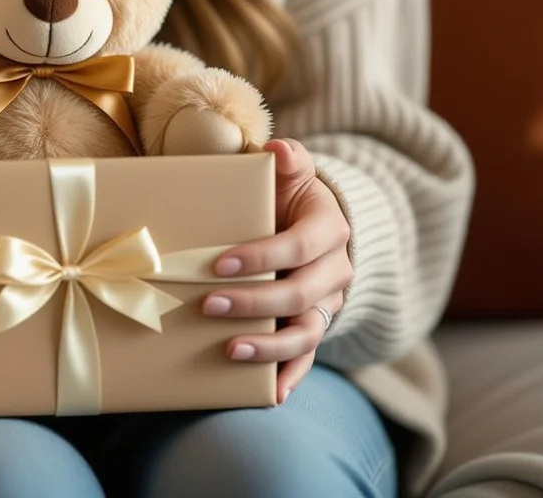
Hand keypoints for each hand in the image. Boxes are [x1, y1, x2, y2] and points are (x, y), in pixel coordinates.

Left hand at [200, 138, 352, 403]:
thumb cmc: (286, 195)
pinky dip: (291, 376)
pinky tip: (269, 394)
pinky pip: (308, 357)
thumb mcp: (290, 171)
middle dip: (254, 302)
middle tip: (206, 303)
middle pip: (301, 294)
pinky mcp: (314, 327)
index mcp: (330, 228)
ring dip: (271, 347)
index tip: (218, 262)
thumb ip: (288, 158)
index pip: (300, 246)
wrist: (307, 222)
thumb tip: (276, 149)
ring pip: (309, 333)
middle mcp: (336, 270)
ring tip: (232, 350)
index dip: (263, 256)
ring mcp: (327, 303)